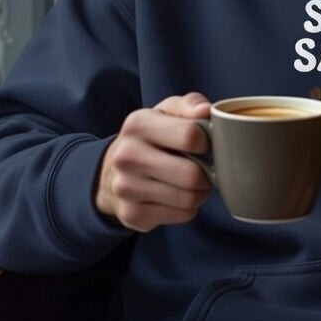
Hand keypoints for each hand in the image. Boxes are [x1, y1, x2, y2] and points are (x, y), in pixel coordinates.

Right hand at [95, 92, 213, 230]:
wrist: (112, 170)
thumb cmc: (151, 137)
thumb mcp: (166, 112)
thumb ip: (189, 105)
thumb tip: (206, 111)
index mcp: (138, 124)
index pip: (191, 135)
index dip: (208, 142)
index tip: (205, 144)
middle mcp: (127, 156)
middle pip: (192, 175)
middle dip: (207, 173)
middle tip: (205, 168)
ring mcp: (126, 188)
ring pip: (190, 198)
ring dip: (201, 192)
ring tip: (193, 181)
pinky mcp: (132, 214)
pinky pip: (183, 215)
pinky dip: (189, 207)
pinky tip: (178, 195)